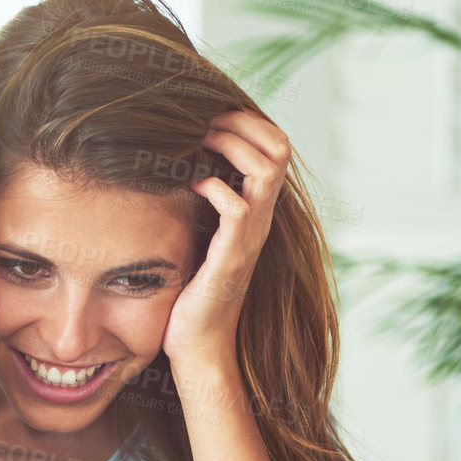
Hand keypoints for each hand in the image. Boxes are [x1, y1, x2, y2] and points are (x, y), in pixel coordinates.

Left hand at [162, 109, 290, 382]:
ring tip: (200, 145)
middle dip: (244, 124)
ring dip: (232, 146)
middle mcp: (260, 221)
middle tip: (207, 123)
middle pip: (279, 149)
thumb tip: (181, 167)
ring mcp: (249, 238)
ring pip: (266, 169)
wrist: (198, 345)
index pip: (276, 148)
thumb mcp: (201, 237)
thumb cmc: (193, 293)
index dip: (252, 123)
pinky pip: (235, 208)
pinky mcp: (230, 258)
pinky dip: (214, 187)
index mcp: (256, 212)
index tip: (216, 116)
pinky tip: (192, 186)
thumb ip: (203, 205)